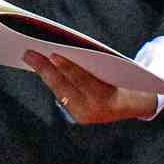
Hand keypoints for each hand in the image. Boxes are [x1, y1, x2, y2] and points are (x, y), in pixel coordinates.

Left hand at [24, 52, 157, 123]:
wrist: (134, 104)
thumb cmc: (125, 78)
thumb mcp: (116, 68)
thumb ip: (97, 62)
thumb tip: (64, 48)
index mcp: (107, 98)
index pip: (83, 80)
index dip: (67, 67)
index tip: (52, 53)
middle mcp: (93, 110)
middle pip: (64, 87)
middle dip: (45, 69)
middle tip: (29, 52)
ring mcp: (84, 115)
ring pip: (59, 91)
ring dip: (43, 73)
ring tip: (30, 57)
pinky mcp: (77, 116)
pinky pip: (61, 95)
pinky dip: (50, 80)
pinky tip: (40, 67)